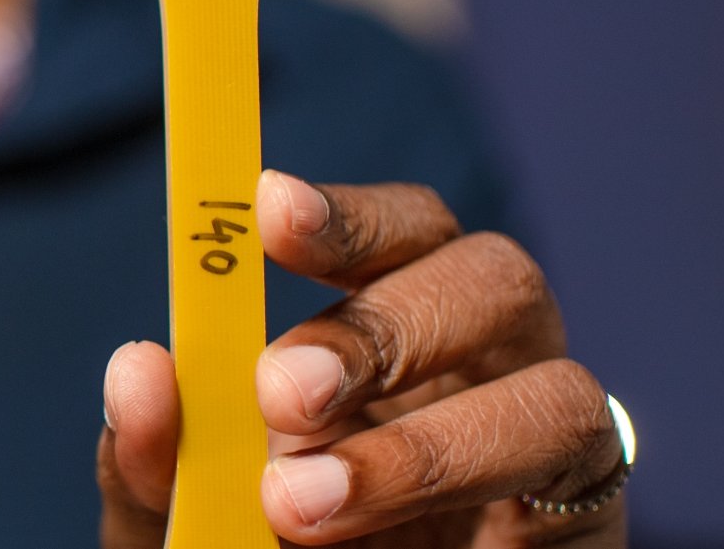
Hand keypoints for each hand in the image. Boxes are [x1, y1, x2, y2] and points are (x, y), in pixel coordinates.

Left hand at [98, 171, 626, 547]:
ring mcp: (545, 451)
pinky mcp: (583, 527)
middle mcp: (486, 370)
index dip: (348, 211)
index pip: (401, 232)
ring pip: (559, 394)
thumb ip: (156, 457)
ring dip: (425, 445)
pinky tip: (399, 545)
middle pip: (495, 279)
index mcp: (393, 336)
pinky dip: (475, 498)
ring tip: (300, 504)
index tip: (267, 207)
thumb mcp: (179, 517)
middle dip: (386, 326)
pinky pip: (576, 494)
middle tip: (279, 392)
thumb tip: (140, 371)